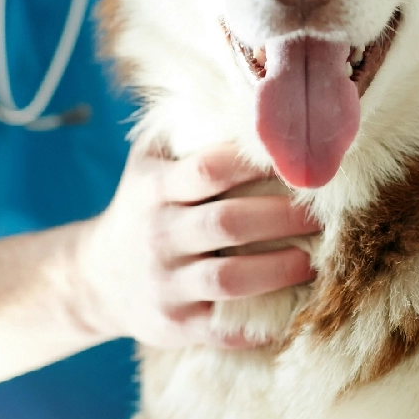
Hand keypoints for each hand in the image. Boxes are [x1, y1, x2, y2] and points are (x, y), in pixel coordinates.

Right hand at [74, 141, 318, 348]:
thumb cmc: (142, 207)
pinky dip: (260, 328)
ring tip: (314, 260)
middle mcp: (159, 236)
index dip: (255, 162)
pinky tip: (295, 314)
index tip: (298, 158)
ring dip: (279, 270)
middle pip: (227, 223)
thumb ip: (185, 129)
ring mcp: (167, 285)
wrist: (95, 279)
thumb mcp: (147, 163)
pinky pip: (223, 330)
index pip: (208, 169)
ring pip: (229, 280)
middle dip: (282, 216)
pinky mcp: (176, 326)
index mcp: (154, 189)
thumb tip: (243, 88)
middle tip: (324, 212)